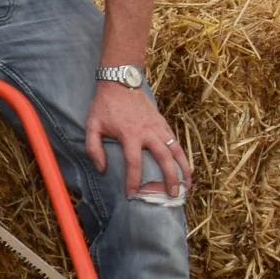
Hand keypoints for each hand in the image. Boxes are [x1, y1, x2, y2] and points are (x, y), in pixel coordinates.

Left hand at [86, 81, 191, 197]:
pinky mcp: (164, 123)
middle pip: (164, 159)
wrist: (120, 83)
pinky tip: (185, 168)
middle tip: (172, 195)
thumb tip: (102, 169)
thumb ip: (93, 148)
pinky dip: (182, 156)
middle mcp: (148, 132)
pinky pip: (176, 142)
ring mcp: (159, 127)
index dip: (133, 180)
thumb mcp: (92, 125)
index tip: (132, 194)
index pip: (134, 163)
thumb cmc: (104, 106)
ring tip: (187, 185)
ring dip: (184, 169)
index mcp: (130, 134)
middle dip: (169, 178)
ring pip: (176, 151)